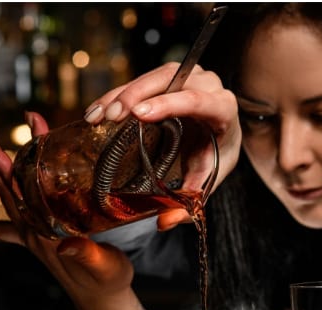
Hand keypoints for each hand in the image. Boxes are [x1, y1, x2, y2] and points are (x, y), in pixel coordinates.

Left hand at [0, 112, 160, 309]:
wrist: (102, 301)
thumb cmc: (108, 281)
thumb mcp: (104, 266)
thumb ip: (86, 254)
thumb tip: (67, 244)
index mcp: (48, 234)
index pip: (29, 194)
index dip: (22, 165)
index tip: (20, 140)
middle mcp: (35, 233)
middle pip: (12, 192)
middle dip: (0, 163)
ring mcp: (34, 237)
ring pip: (11, 200)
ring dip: (0, 174)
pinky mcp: (38, 241)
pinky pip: (3, 229)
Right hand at [84, 63, 241, 229]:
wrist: (222, 132)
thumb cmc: (217, 153)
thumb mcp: (209, 177)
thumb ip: (192, 198)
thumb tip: (165, 222)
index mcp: (223, 108)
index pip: (196, 100)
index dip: (168, 105)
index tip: (139, 114)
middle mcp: (208, 84)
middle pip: (170, 82)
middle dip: (136, 96)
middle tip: (111, 116)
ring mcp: (188, 75)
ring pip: (153, 77)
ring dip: (121, 94)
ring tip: (97, 116)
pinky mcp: (169, 75)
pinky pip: (142, 79)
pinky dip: (117, 94)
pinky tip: (98, 110)